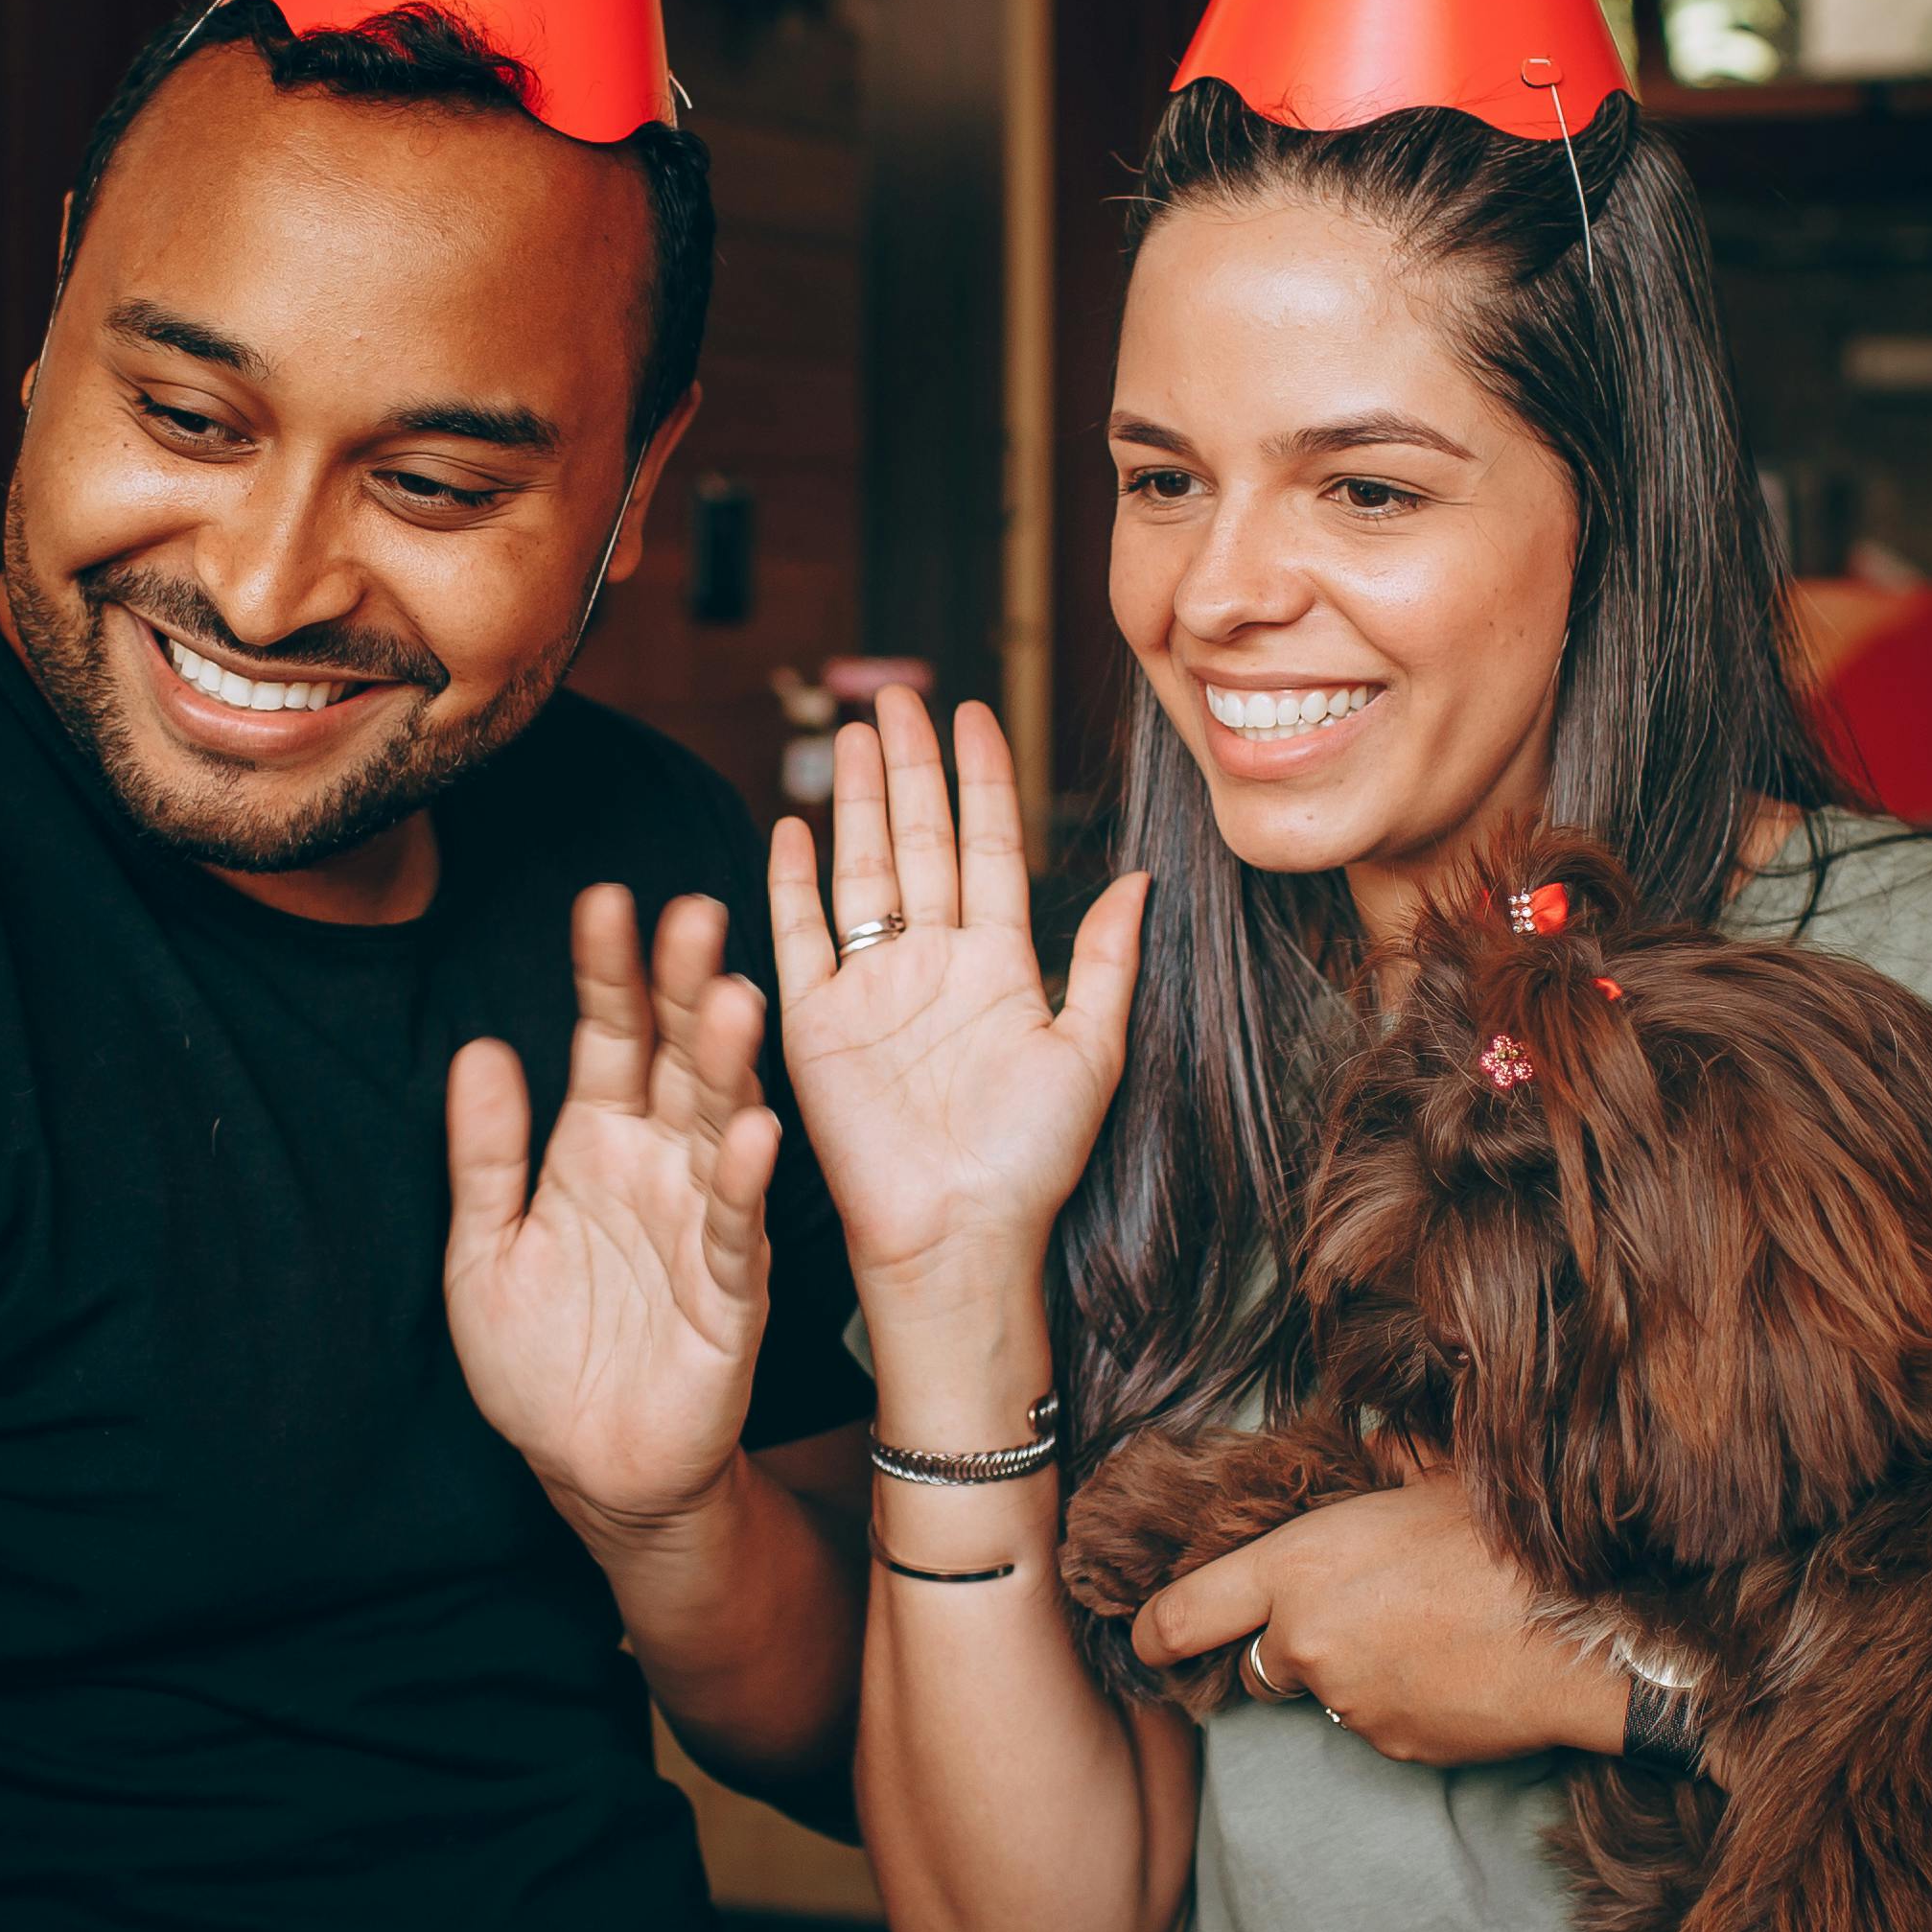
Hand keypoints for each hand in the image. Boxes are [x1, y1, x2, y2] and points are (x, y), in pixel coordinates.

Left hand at [446, 886, 786, 1542]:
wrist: (586, 1472)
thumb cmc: (541, 1361)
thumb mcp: (483, 1248)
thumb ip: (484, 1156)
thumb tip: (479, 1048)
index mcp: (600, 1140)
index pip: (609, 1035)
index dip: (607, 972)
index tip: (603, 902)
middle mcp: (661, 1165)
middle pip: (678, 1057)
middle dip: (682, 987)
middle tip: (689, 913)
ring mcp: (703, 1224)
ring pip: (722, 1124)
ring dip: (729, 1064)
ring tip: (729, 996)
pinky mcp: (732, 1296)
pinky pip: (737, 1231)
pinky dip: (743, 1184)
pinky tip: (749, 1133)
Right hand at [762, 689, 1147, 1317]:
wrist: (959, 1235)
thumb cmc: (1030, 1160)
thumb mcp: (1090, 1051)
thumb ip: (1106, 961)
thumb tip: (1140, 877)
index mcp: (998, 965)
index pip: (988, 846)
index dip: (981, 779)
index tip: (975, 712)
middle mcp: (932, 965)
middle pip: (920, 841)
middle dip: (909, 766)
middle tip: (896, 696)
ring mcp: (871, 990)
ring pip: (861, 871)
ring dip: (858, 802)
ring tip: (852, 735)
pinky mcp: (817, 1024)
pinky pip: (799, 939)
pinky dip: (792, 884)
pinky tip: (791, 828)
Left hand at [1131, 1478, 1638, 1768]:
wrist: (1585, 1635)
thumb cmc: (1507, 1546)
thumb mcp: (1435, 1477)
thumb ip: (1382, 1462)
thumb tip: (1372, 1444)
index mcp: (1299, 1568)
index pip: (1185, 1613)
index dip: (1153, 1631)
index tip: (1145, 1638)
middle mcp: (1307, 1642)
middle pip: (1255, 1660)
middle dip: (1280, 1645)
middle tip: (1339, 1618)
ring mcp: (1349, 1703)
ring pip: (1323, 1690)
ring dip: (1348, 1670)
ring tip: (1419, 1633)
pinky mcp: (1394, 1746)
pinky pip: (1375, 1722)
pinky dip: (1396, 1701)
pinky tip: (1447, 1668)